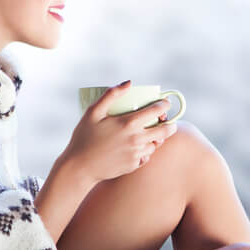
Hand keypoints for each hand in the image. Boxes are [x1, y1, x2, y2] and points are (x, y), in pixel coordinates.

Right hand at [60, 80, 177, 184]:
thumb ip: (111, 95)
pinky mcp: (134, 165)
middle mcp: (136, 139)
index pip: (156, 111)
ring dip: (157, 138)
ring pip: (156, 144)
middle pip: (164, 131)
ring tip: (152, 133)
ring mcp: (136, 154)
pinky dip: (146, 151)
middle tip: (168, 121)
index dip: (164, 105)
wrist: (79, 167)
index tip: (166, 103)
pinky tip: (139, 147)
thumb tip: (129, 83)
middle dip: (170, 124)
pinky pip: (146, 156)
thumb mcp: (93, 112)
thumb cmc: (84, 137)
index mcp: (128, 123)